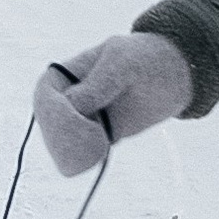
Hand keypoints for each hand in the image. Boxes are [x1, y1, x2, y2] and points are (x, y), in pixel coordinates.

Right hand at [32, 30, 192, 178]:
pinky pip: (83, 154)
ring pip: (63, 143)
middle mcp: (68, 99)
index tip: (76, 117)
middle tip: (92, 139)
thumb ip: (99, 83)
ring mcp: (82, 120)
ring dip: (73, 151)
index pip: (44, 96)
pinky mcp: (98, 137)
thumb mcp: (123, 63)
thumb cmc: (144, 59)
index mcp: (66, 74)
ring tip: (98, 148)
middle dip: (63, 136)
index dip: (52, 110)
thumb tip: (70, 105)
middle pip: (50, 124)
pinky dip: (85, 158)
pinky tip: (99, 155)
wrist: (173, 75)